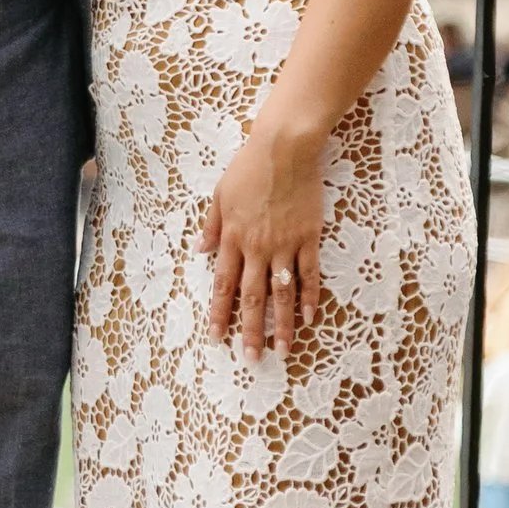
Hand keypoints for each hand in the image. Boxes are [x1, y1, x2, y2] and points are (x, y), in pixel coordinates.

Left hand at [201, 119, 325, 356]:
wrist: (285, 148)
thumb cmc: (249, 167)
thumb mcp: (220, 194)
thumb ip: (211, 226)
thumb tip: (199, 250)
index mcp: (233, 237)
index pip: (223, 284)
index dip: (219, 313)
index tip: (216, 337)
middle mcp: (258, 247)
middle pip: (251, 297)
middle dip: (249, 331)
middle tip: (251, 359)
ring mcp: (285, 244)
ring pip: (282, 293)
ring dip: (282, 325)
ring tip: (282, 352)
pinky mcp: (308, 238)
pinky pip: (309, 274)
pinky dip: (309, 298)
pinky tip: (309, 319)